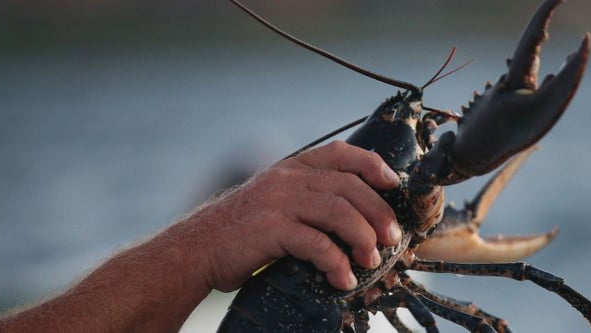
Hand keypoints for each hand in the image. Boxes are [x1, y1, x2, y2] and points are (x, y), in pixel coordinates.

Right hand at [190, 141, 401, 291]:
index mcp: (292, 167)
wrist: (196, 250)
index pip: (341, 153)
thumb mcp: (275, 201)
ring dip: (362, 238)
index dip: (373, 165)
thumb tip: (355, 215)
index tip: (393, 184)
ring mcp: (278, 201)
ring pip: (339, 212)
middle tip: (391, 238)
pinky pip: (317, 244)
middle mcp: (287, 178)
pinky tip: (342, 278)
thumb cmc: (241, 231)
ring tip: (371, 260)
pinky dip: (336, 263)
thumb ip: (308, 198)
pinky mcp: (271, 229)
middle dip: (378, 213)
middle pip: (349, 187)